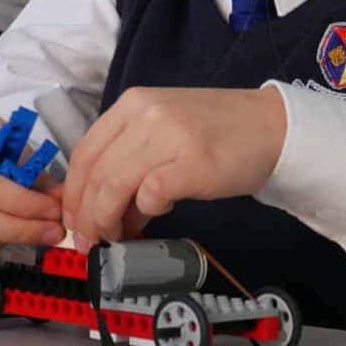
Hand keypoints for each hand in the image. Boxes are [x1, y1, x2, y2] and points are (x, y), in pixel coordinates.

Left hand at [61, 86, 286, 253]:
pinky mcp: (192, 163)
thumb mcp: (163, 131)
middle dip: (86, 214)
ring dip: (108, 219)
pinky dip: (147, 210)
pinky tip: (159, 212)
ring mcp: (168, 136)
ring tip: (115, 237)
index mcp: (131, 104)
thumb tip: (104, 208)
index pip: (84, 151)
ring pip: (115, 185)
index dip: (73, 192)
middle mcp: (144, 114)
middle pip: (95, 172)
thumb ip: (130, 159)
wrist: (273, 127)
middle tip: (89, 241)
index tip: (74, 220)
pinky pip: (151, 193)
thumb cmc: (216, 133)